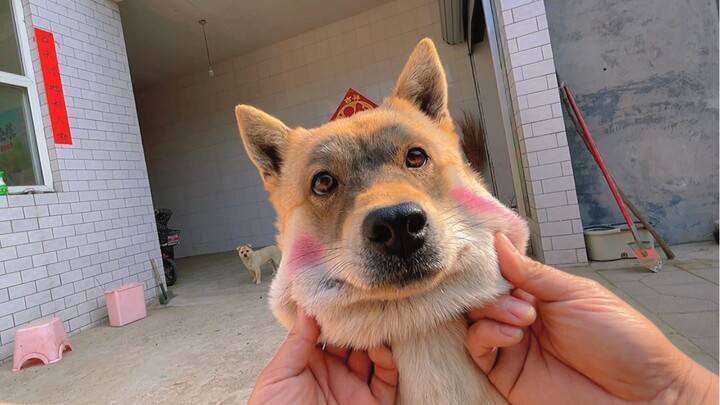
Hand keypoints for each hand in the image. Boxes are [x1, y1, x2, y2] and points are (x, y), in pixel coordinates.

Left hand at [248, 307, 397, 404]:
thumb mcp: (278, 376)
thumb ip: (297, 342)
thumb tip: (307, 306)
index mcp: (308, 363)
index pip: (327, 331)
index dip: (335, 313)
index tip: (343, 292)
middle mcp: (334, 373)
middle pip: (354, 340)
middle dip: (361, 322)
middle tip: (366, 303)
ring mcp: (354, 388)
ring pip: (374, 355)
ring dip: (378, 338)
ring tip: (376, 324)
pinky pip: (388, 379)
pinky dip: (390, 362)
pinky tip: (382, 349)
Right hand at [466, 233, 718, 403]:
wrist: (641, 394)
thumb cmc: (623, 341)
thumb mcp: (578, 294)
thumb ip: (533, 272)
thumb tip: (499, 242)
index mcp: (541, 295)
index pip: (502, 272)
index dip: (491, 263)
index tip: (484, 254)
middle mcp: (523, 317)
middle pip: (483, 294)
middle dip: (491, 290)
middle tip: (517, 298)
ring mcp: (513, 346)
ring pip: (476, 319)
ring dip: (491, 311)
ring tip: (523, 319)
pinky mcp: (506, 374)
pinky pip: (478, 350)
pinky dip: (485, 336)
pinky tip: (511, 334)